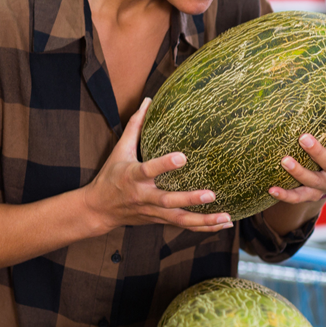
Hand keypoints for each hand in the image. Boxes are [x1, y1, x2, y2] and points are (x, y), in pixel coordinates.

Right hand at [83, 97, 233, 233]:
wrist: (99, 210)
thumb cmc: (111, 175)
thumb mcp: (120, 150)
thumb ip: (135, 126)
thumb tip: (149, 100)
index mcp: (132, 176)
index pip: (149, 170)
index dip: (164, 164)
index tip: (183, 157)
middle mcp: (143, 196)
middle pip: (168, 201)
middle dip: (189, 199)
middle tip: (211, 195)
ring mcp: (152, 211)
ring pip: (178, 219)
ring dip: (203, 220)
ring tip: (226, 218)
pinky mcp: (158, 220)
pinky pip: (182, 225)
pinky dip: (203, 227)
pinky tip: (223, 224)